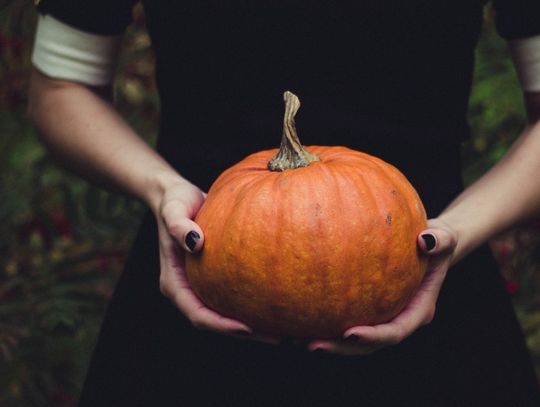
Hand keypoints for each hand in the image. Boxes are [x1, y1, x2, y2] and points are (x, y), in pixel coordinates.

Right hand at [155, 180, 278, 342]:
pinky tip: (278, 302)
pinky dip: (253, 303)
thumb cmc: (174, 202)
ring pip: (227, 314)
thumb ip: (178, 225)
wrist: (178, 196)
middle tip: (278, 337)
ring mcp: (202, 286)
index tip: (247, 328)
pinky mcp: (215, 278)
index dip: (221, 325)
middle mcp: (188, 290)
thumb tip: (195, 242)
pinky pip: (235, 296)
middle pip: (215, 322)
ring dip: (253, 325)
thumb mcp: (173, 210)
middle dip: (244, 333)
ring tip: (285, 328)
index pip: (197, 314)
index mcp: (174, 284)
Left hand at [306, 218, 457, 354]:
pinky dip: (319, 320)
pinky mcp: (363, 307)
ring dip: (325, 341)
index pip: (395, 332)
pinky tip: (293, 316)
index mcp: (416, 311)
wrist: (427, 245)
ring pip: (350, 338)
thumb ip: (440, 240)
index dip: (373, 338)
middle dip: (340, 349)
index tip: (350, 334)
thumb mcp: (445, 237)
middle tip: (312, 345)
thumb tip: (426, 241)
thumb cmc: (435, 241)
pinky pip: (340, 317)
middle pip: (367, 345)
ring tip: (294, 338)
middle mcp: (395, 319)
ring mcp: (378, 316)